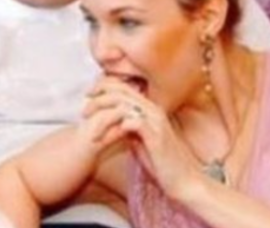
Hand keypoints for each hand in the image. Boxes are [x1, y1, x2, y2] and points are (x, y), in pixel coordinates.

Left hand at [83, 77, 203, 199]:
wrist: (184, 181)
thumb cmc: (163, 164)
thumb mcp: (143, 142)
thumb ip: (131, 130)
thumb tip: (117, 124)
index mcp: (150, 110)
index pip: (125, 88)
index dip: (104, 89)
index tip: (88, 98)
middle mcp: (154, 111)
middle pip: (122, 91)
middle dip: (99, 97)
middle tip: (84, 109)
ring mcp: (156, 122)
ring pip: (125, 103)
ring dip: (104, 110)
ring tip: (90, 120)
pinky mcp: (157, 136)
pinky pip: (134, 122)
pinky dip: (117, 125)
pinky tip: (104, 134)